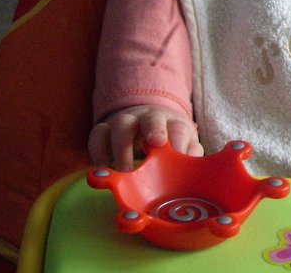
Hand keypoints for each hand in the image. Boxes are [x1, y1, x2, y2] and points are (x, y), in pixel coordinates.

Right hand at [88, 104, 202, 170]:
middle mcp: (149, 119)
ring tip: (124, 172)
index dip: (179, 139)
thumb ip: (191, 154)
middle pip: (149, 119)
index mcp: (173, 124)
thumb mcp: (185, 146)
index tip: (176, 151)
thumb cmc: (169, 143)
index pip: (178, 127)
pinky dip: (97, 151)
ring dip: (121, 147)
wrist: (147, 125)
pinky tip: (102, 168)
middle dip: (151, 131)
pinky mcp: (105, 131)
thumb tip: (194, 163)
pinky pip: (97, 135)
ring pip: (120, 124)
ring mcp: (125, 123)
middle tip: (153, 148)